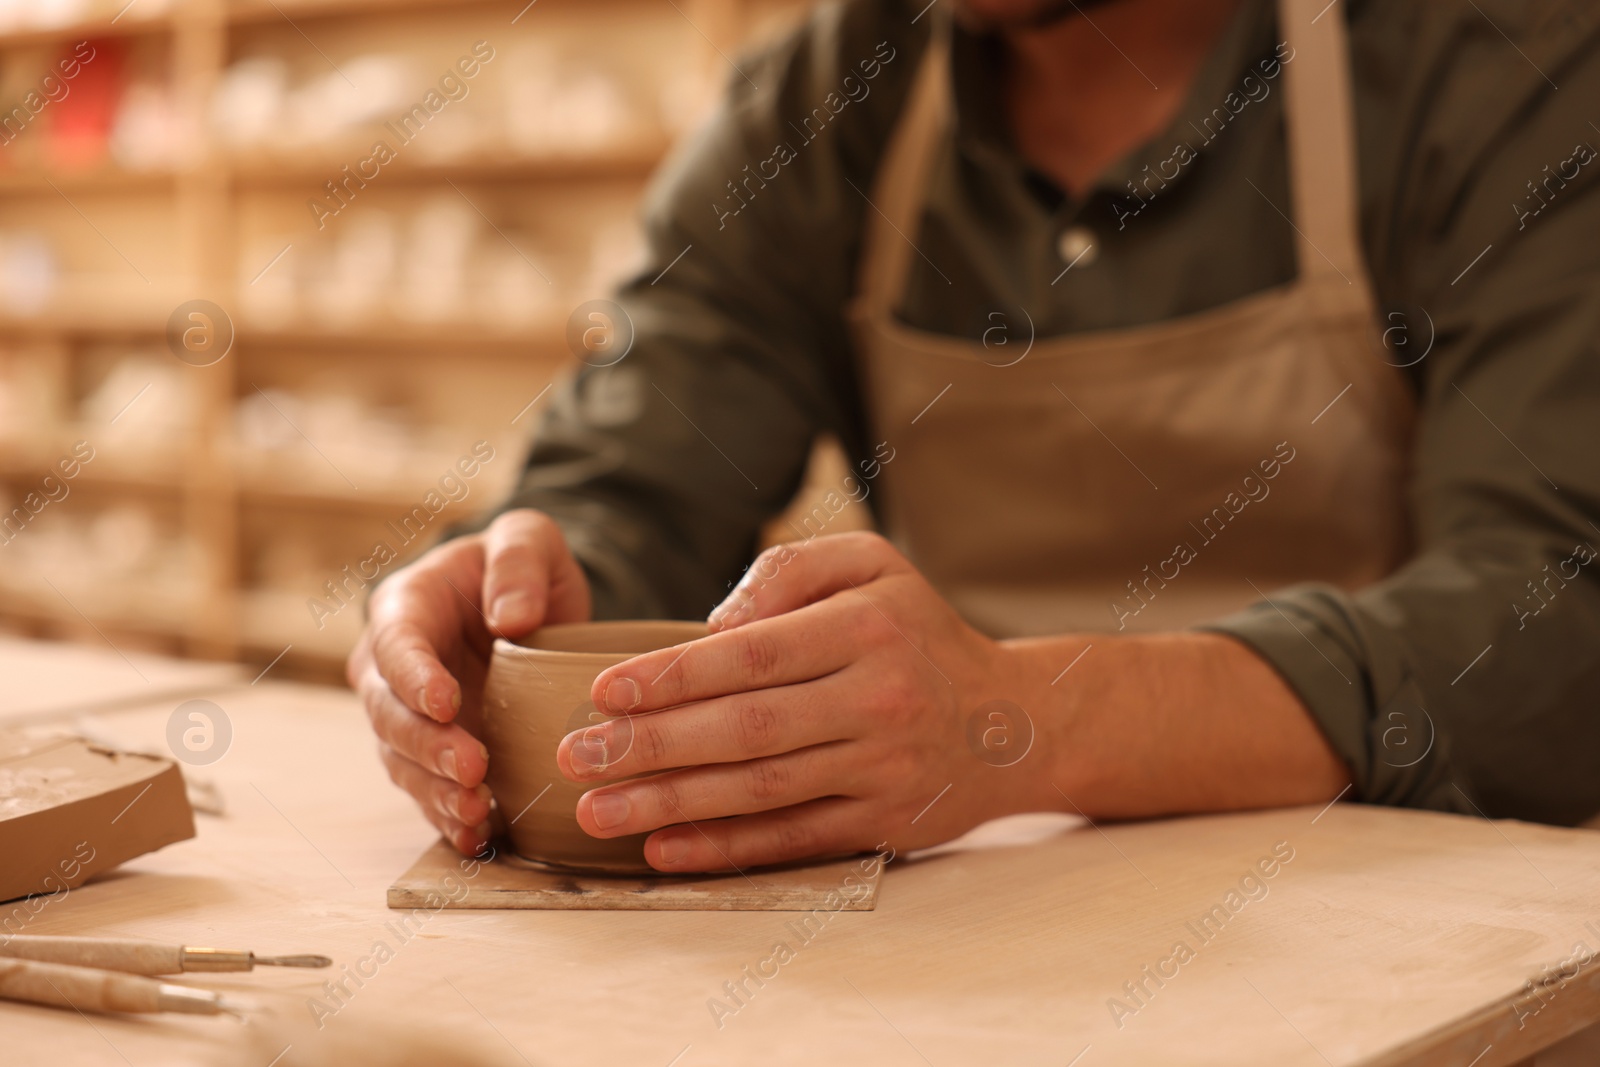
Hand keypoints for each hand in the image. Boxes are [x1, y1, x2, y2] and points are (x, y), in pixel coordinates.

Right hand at [348, 509, 590, 854]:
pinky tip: (478, 840)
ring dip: (436, 791)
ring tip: (478, 812)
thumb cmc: (519, 567)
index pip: (396, 646)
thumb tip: (511, 618)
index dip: (415, 678)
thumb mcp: (529, 538)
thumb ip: (518, 561)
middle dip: (428, 746)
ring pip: (404, 763)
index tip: (447, 703)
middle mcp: (391, 668)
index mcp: (405, 608)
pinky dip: (450, 819)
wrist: (527, 607)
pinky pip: (430, 793)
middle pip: (390, 715)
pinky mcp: (434, 755)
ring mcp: (409, 718)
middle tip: (474, 766)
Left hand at [555, 533, 1044, 871]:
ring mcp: (882, 768)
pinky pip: (792, 839)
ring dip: (670, 804)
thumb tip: (710, 627)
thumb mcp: (871, 566)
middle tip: (574, 758)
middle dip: (650, 747)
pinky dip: (725, 850)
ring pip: (760, 790)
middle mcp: (878, 698)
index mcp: (867, 627)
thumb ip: (787, 572)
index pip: (753, 655)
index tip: (602, 691)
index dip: (673, 676)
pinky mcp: (882, 824)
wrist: (1014, 722)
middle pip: (745, 728)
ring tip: (596, 811)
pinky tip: (663, 850)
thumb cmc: (918, 632)